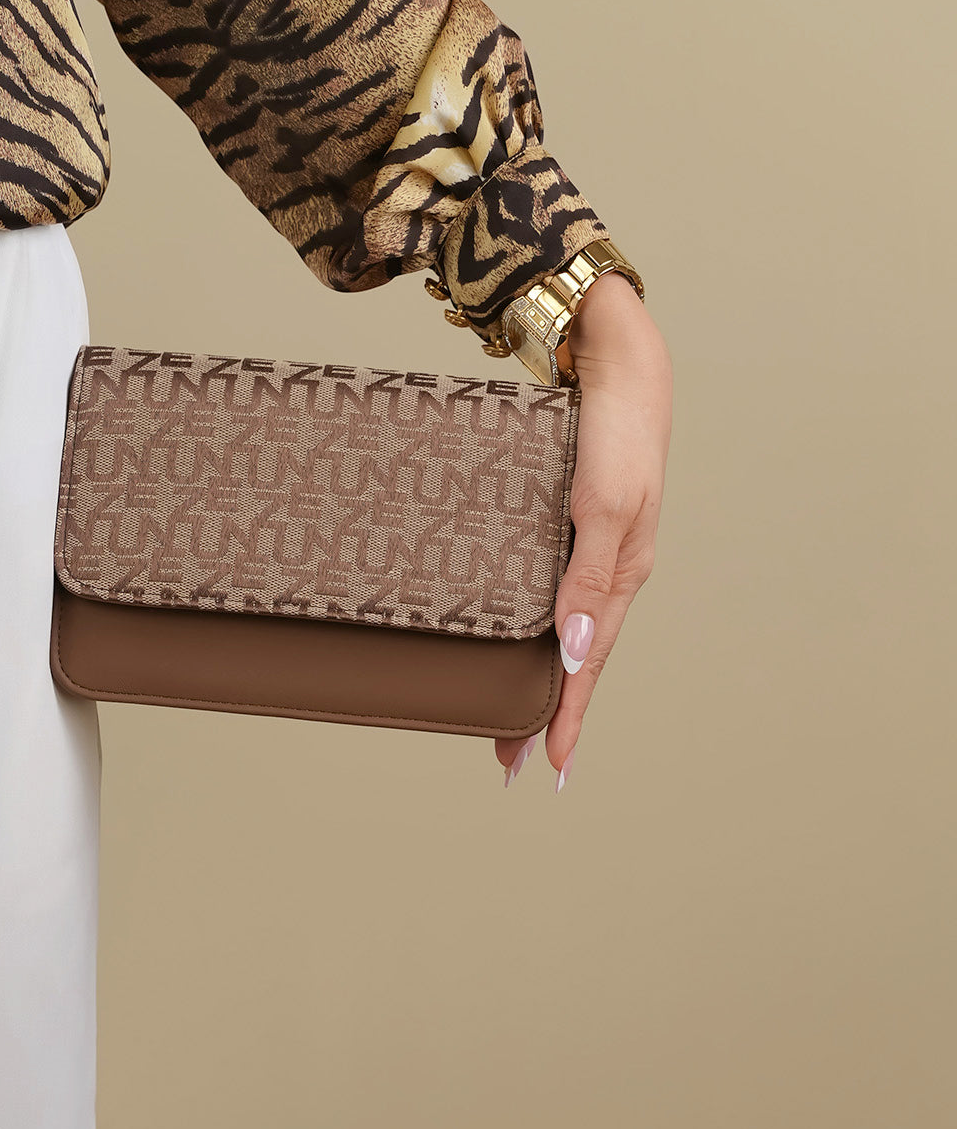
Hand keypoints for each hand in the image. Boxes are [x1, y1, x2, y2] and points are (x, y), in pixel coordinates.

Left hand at [495, 272, 672, 790]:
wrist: (617, 359)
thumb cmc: (616, 431)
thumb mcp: (607, 506)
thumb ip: (591, 580)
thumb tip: (578, 653)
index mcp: (623, 574)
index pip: (592, 665)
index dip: (569, 717)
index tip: (547, 769)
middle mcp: (609, 570)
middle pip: (575, 657)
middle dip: (545, 710)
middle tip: (507, 759)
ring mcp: (591, 547)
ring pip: (562, 628)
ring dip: (537, 673)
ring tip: (504, 712)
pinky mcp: (571, 523)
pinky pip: (551, 588)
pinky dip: (534, 624)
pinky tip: (513, 632)